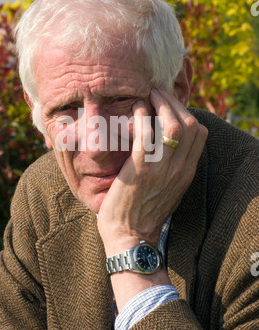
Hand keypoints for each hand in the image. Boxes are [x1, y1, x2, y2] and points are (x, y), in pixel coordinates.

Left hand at [97, 88, 207, 256]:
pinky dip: (142, 116)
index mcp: (187, 172)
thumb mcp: (167, 188)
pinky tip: (136, 109)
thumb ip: (171, 166)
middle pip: (189, 124)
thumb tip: (164, 142)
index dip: (185, 111)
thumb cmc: (143, 212)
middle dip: (174, 102)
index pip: (199, 133)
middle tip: (157, 92)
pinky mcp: (141, 170)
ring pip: (173, 125)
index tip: (169, 104)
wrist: (130, 237)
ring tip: (148, 95)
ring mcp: (162, 169)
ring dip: (160, 103)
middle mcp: (179, 169)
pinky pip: (146, 134)